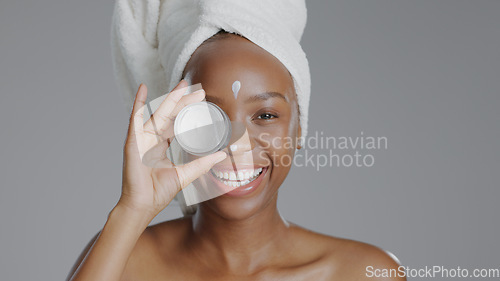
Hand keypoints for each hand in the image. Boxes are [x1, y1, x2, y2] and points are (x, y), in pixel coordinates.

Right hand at [118, 81, 226, 217]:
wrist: (143, 205)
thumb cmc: (158, 192)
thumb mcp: (185, 174)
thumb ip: (202, 163)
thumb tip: (221, 155)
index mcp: (160, 145)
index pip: (175, 122)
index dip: (187, 111)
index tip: (201, 100)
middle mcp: (151, 139)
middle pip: (169, 115)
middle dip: (184, 101)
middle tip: (200, 90)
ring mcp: (141, 139)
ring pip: (158, 114)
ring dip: (170, 99)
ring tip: (183, 86)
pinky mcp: (133, 142)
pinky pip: (134, 119)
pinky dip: (138, 103)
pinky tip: (143, 89)